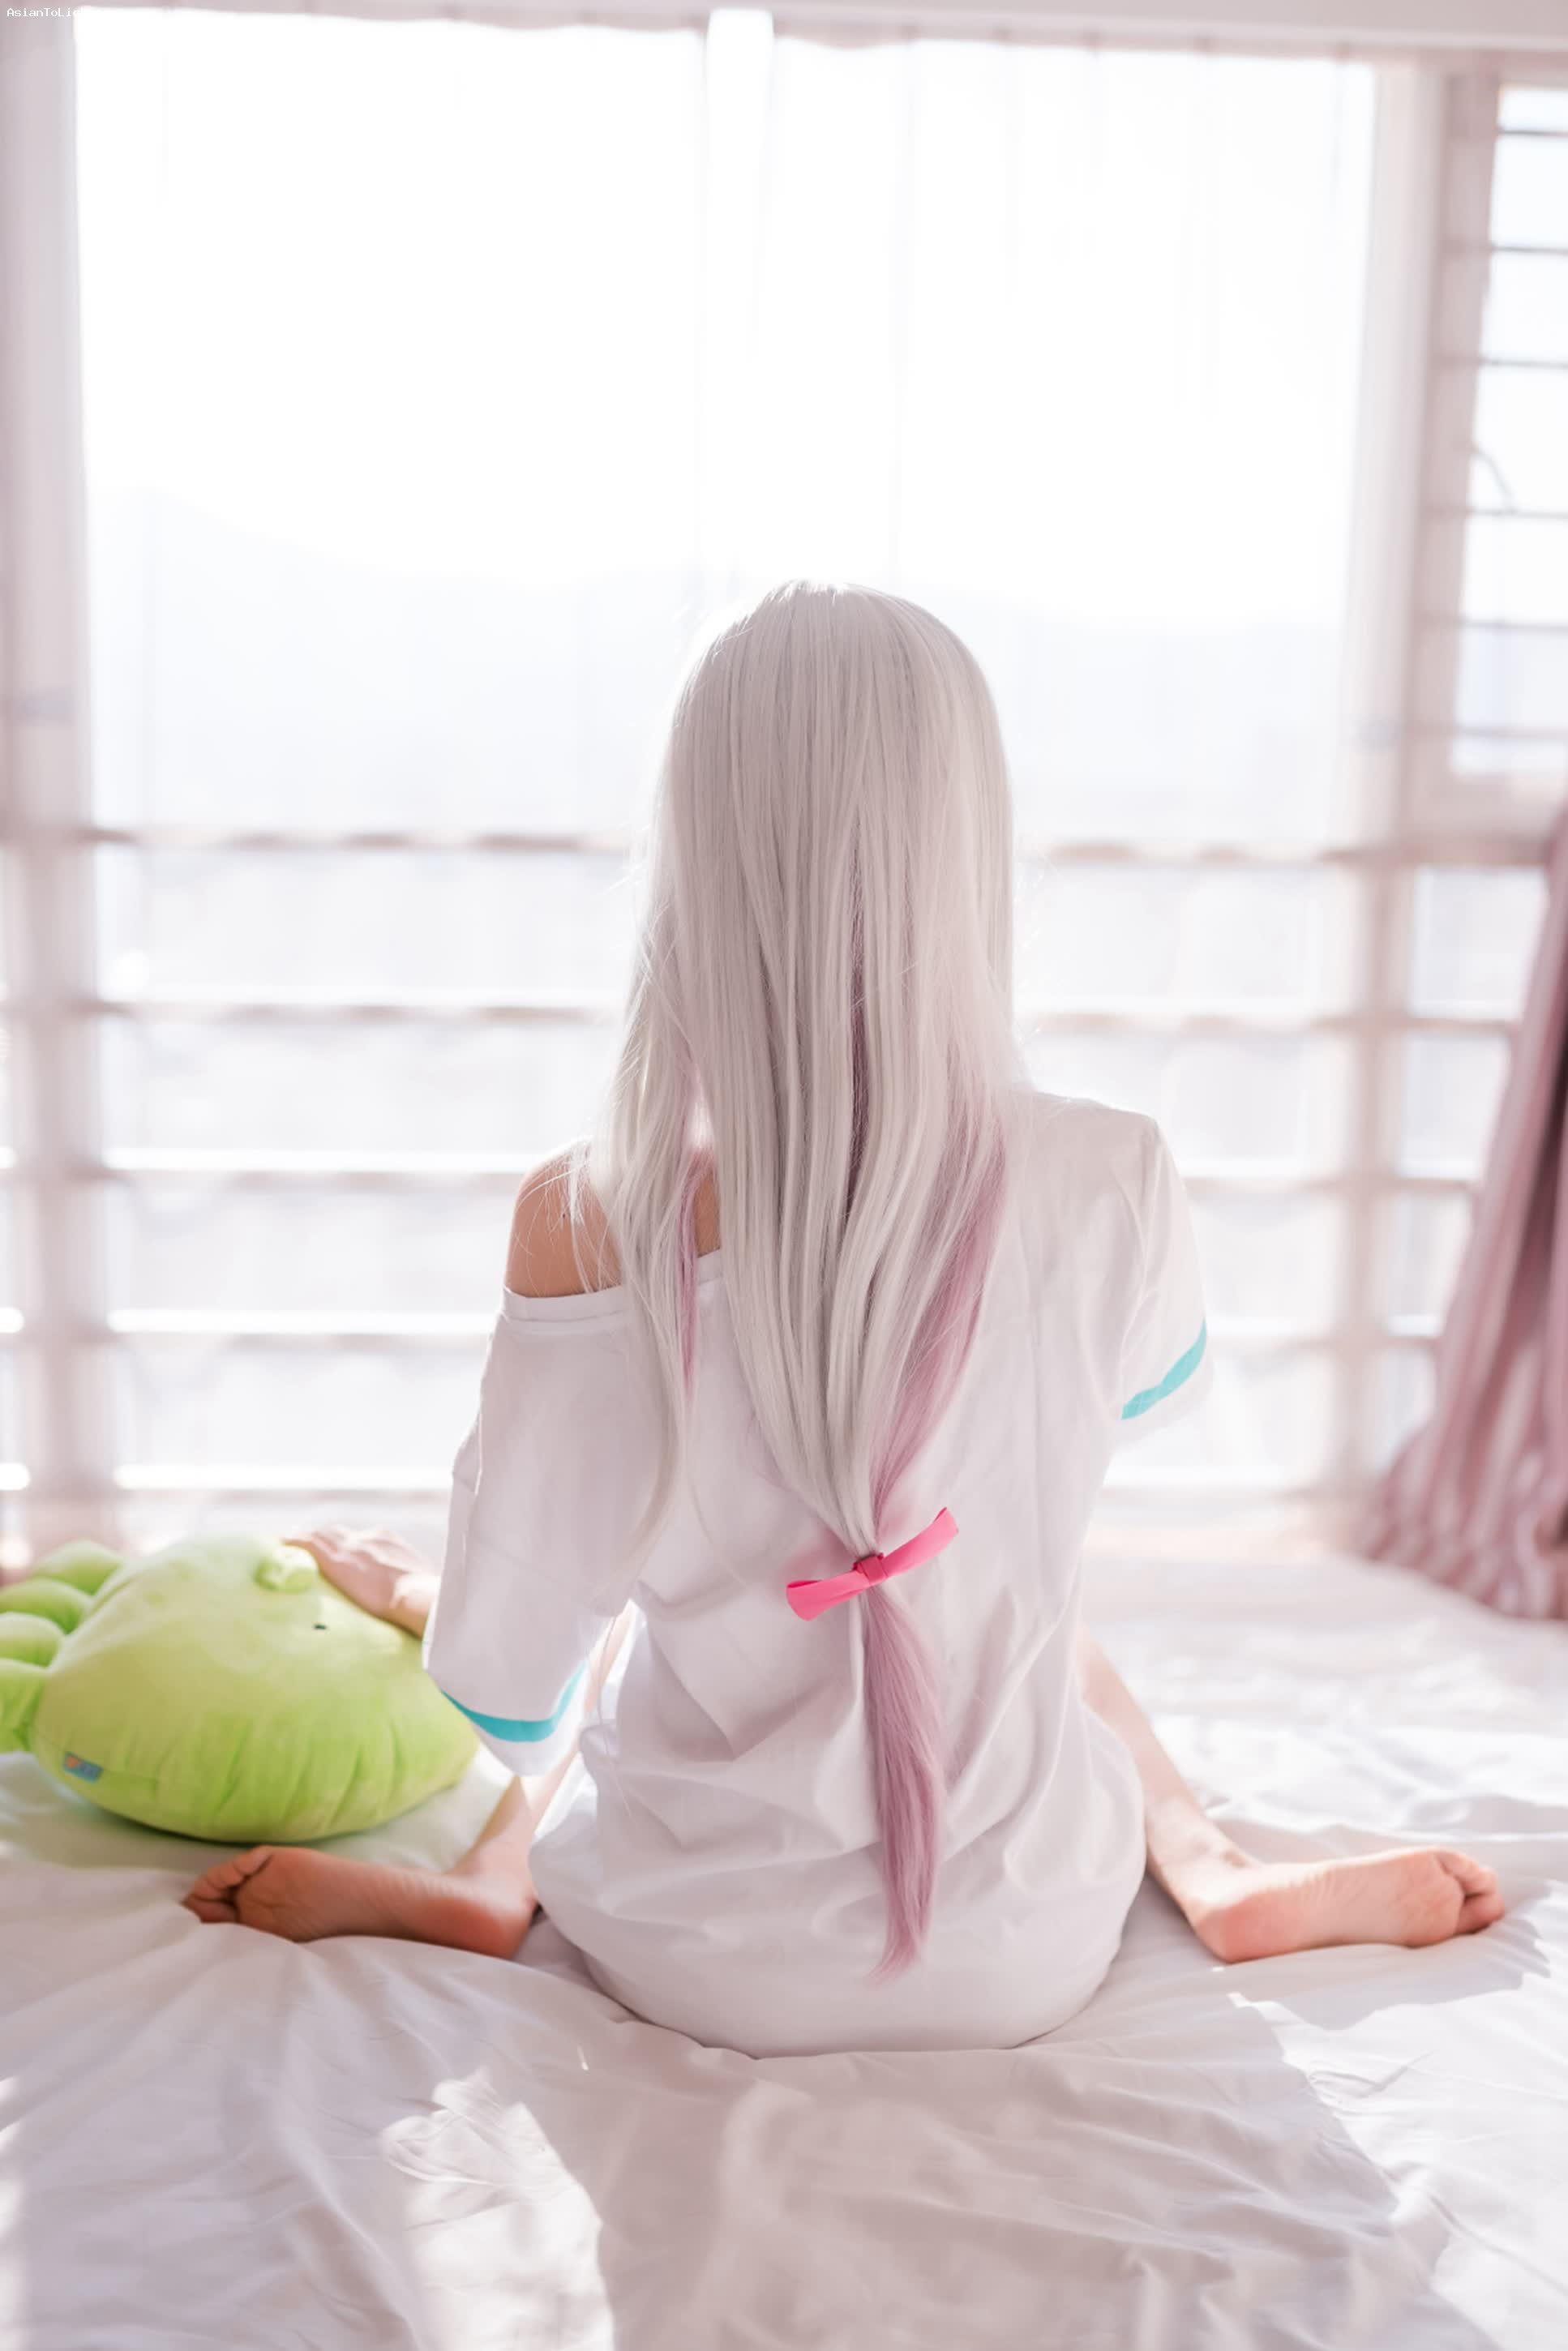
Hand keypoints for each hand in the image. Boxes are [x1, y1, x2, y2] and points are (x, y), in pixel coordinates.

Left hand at [281, 1524, 436, 1638]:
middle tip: (310, 1543)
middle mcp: (368, 1538)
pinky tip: (283, 1542)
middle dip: (325, 1538)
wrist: (416, 1597)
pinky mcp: (336, 1559)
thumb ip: (407, 1582)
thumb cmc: (423, 1599)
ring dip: (307, 1538)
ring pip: (321, 1535)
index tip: (341, 1550)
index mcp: (389, 1541)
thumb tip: (410, 1597)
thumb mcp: (418, 1582)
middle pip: (339, 1533)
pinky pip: (309, 1543)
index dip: (347, 1544)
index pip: (361, 1538)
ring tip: (291, 1540)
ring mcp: (351, 1547)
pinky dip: (295, 1542)